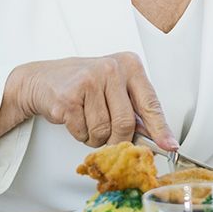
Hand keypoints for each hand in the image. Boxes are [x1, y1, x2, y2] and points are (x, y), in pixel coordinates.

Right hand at [5, 53, 174, 149]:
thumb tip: (159, 139)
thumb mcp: (115, 88)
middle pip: (125, 123)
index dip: (160, 129)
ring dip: (96, 137)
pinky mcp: (69, 97)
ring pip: (103, 131)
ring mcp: (89, 81)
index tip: (169, 145)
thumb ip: (136, 109)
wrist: (43, 79)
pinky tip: (75, 118)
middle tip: (112, 140)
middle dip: (119, 141)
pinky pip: (83, 132)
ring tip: (88, 120)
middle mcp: (111, 70)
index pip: (150, 103)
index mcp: (130, 65)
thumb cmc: (84, 85)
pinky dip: (80, 134)